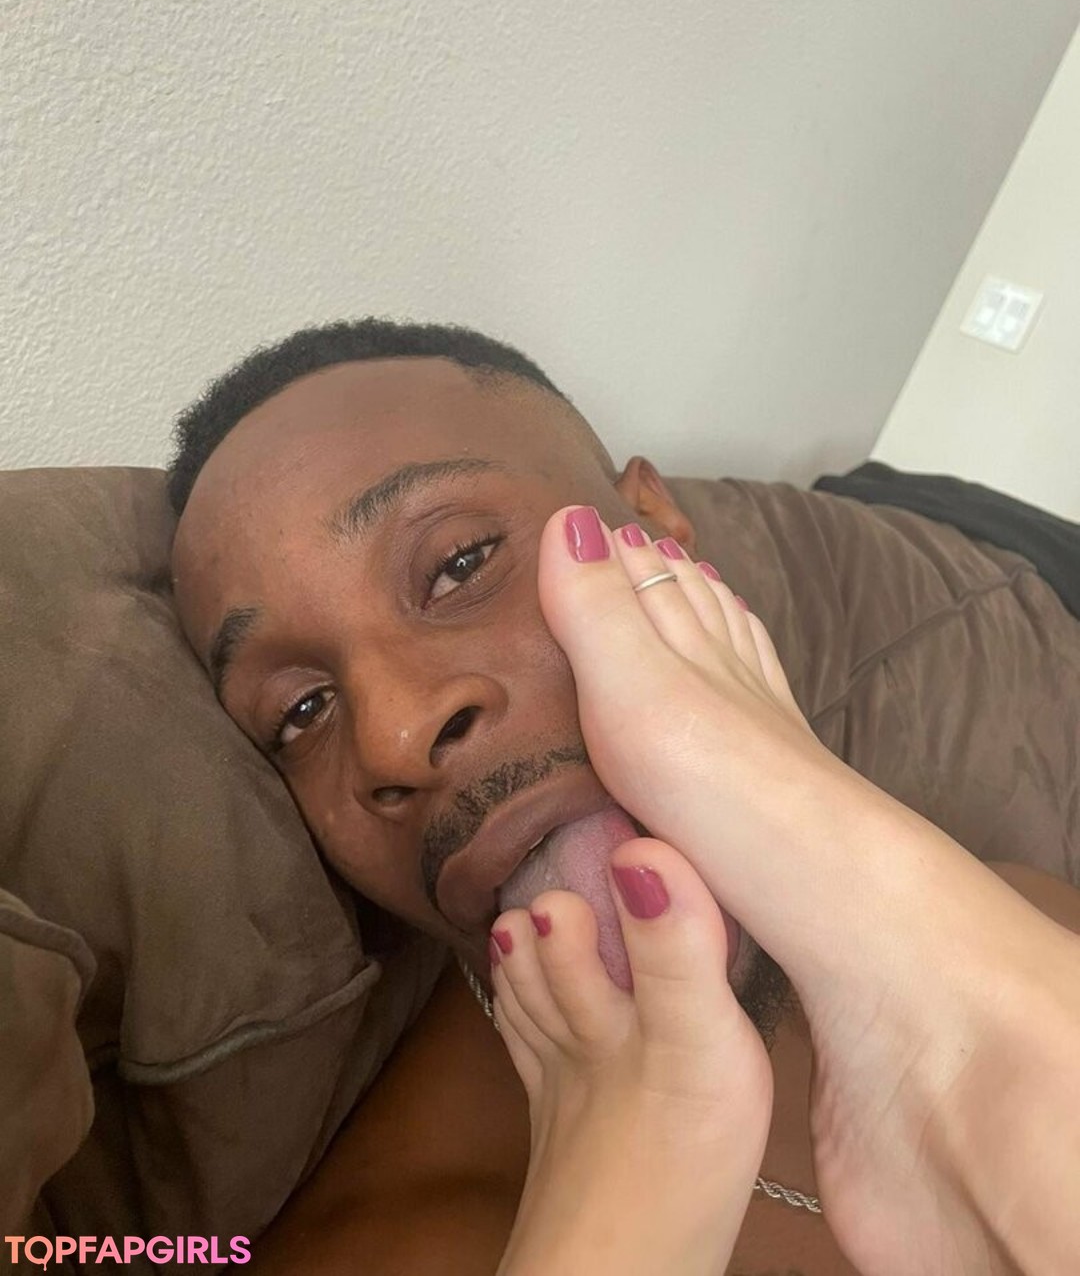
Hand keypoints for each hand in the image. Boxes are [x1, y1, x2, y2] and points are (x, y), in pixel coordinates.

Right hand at [536, 505, 1079, 1274]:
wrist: (866, 945)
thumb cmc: (749, 812)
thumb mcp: (650, 698)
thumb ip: (602, 618)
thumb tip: (565, 515)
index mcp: (716, 672)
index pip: (672, 588)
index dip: (631, 555)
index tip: (590, 525)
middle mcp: (747, 714)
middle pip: (706, 632)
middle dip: (661, 595)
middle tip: (610, 568)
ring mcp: (761, 783)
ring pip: (726, 696)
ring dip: (692, 658)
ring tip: (657, 634)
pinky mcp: (760, 852)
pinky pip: (725, 776)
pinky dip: (706, 747)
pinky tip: (695, 759)